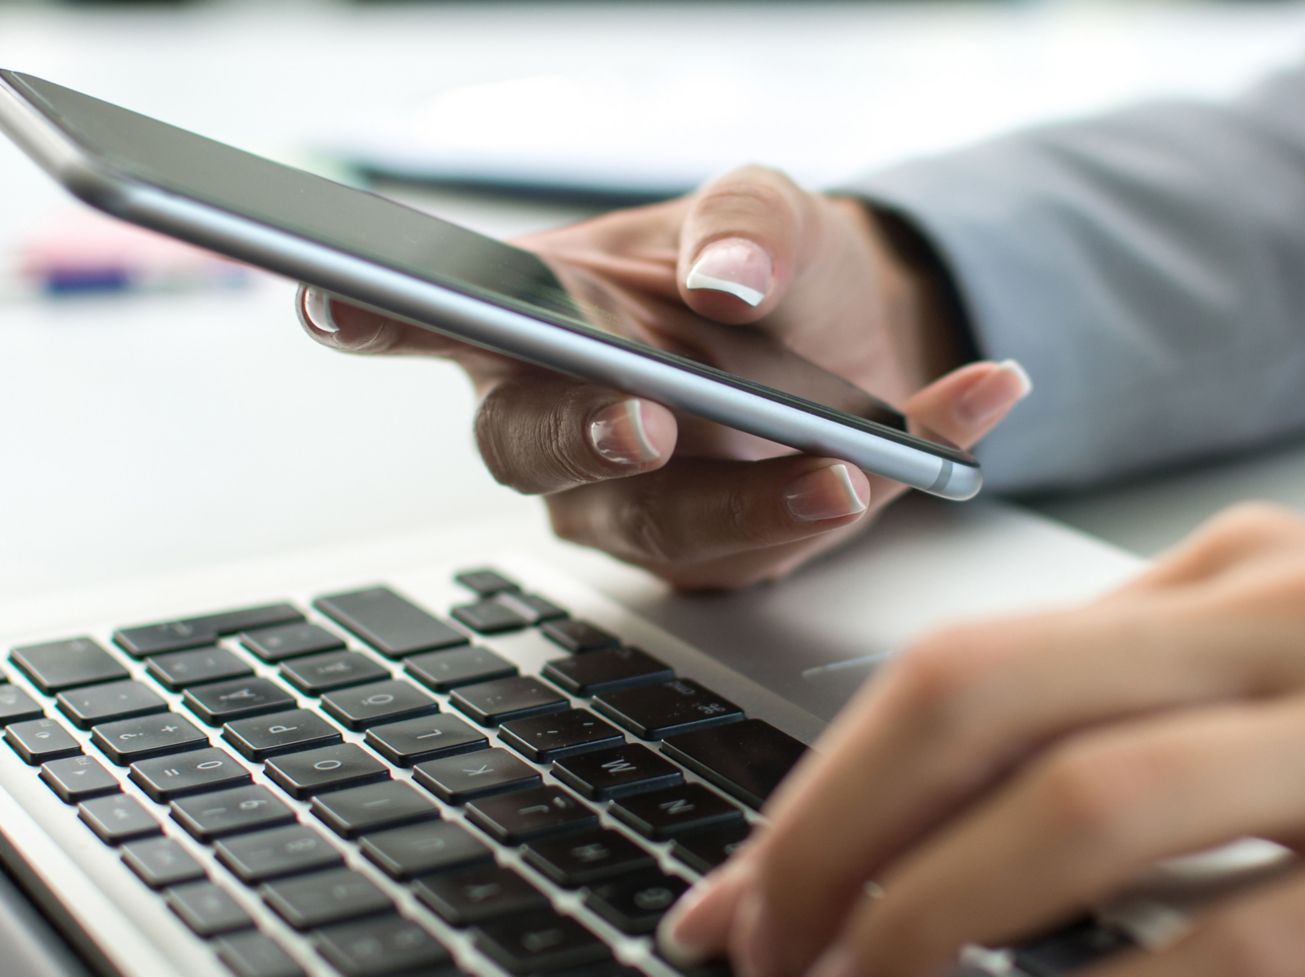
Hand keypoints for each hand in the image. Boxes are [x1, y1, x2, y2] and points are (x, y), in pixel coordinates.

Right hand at [295, 166, 1030, 588]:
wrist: (859, 336)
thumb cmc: (770, 270)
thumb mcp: (772, 209)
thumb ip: (747, 223)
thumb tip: (724, 282)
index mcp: (535, 319)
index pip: (427, 316)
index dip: (372, 315)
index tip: (335, 298)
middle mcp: (560, 423)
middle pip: (534, 451)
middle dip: (592, 440)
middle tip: (648, 419)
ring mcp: (630, 507)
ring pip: (664, 528)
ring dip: (764, 498)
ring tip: (856, 461)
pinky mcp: (717, 557)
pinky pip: (781, 547)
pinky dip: (888, 479)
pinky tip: (968, 406)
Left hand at [661, 504, 1304, 976]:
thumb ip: (1168, 704)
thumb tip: (959, 820)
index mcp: (1252, 573)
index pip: (970, 660)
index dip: (822, 784)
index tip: (742, 895)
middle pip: (986, 706)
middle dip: (833, 846)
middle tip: (758, 956)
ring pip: (1093, 809)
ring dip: (937, 922)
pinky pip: (1260, 943)